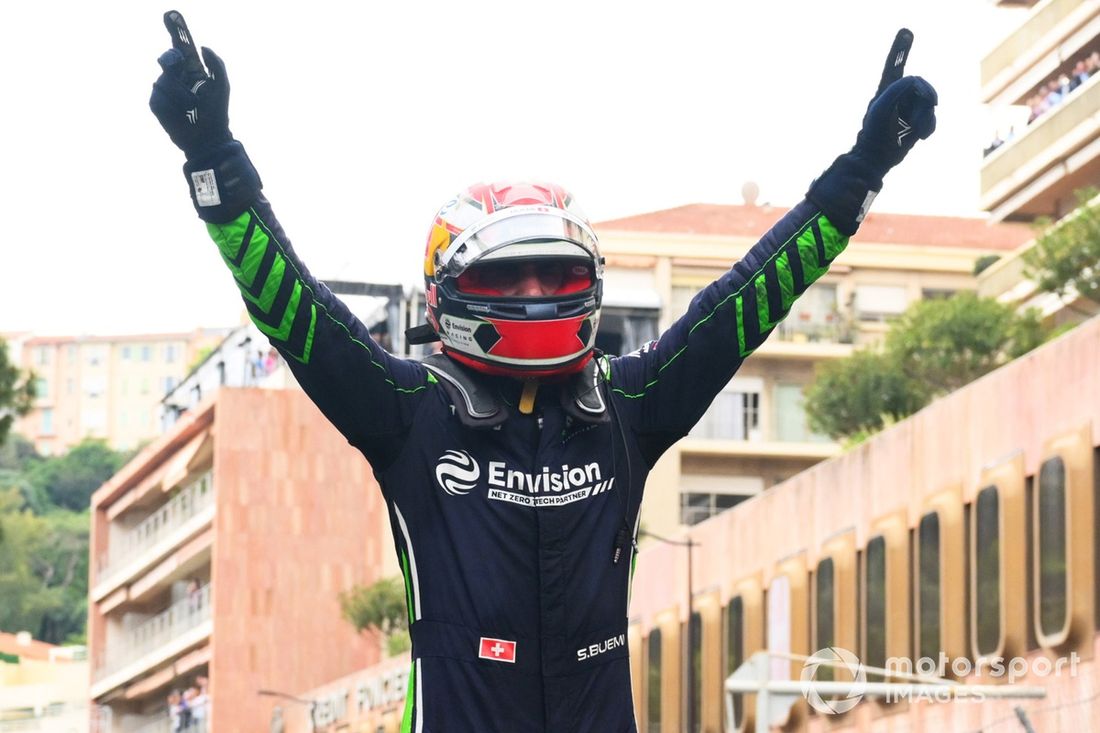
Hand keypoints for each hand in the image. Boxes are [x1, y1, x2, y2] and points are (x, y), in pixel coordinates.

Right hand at [149, 11, 232, 159]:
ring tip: (192, 107)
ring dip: (182, 94)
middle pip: (168, 58)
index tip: (172, 16)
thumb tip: (203, 47)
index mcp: (193, 71)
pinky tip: (181, 113)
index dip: (176, 32)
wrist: (208, 137)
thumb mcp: (222, 86)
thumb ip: (217, 64)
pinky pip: (159, 96)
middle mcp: (177, 78)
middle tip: (179, 64)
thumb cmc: (217, 113)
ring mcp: (166, 90)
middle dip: (172, 59)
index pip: (182, 48)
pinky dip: (173, 104)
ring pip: (165, 80)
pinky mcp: (157, 103)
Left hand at [853, 29, 937, 175]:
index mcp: (886, 90)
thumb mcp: (881, 108)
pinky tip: (918, 136)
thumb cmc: (873, 134)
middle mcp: (898, 97)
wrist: (876, 160)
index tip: (906, 32)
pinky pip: (932, 118)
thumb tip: (913, 80)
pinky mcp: (916, 123)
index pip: (894, 66)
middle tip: (931, 104)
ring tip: (913, 129)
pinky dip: (929, 127)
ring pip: (929, 103)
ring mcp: (908, 110)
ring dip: (925, 116)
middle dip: (927, 96)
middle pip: (922, 85)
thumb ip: (896, 89)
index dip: (900, 49)